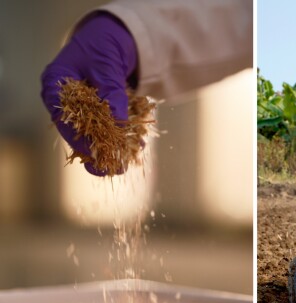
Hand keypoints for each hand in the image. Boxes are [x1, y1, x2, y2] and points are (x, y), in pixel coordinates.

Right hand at [40, 12, 137, 175]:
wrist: (117, 38)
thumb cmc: (105, 44)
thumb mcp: (107, 63)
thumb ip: (111, 89)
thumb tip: (117, 121)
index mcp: (56, 84)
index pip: (62, 117)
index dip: (77, 138)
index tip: (93, 154)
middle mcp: (66, 99)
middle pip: (77, 131)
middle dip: (97, 151)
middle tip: (114, 169)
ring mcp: (83, 107)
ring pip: (94, 133)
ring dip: (112, 148)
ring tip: (129, 159)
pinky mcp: (101, 111)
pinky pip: (109, 128)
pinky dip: (122, 137)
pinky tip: (136, 146)